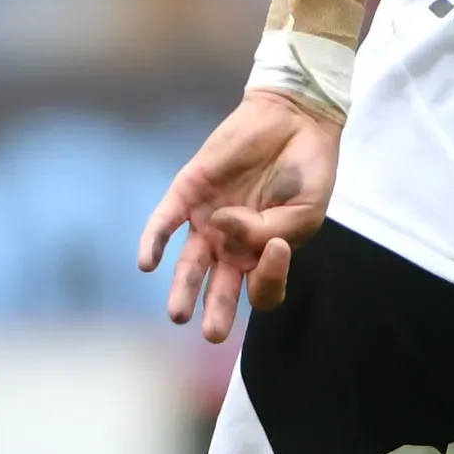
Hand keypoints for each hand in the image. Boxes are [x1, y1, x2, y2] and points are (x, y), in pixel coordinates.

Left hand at [138, 90, 342, 345]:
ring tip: (178, 313)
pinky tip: (147, 263)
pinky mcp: (189, 192)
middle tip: (211, 333)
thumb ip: (269, 231)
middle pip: (219, 288)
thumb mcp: (304, 209)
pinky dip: (154, 241)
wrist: (294, 119)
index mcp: (265, 254)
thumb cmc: (306, 170)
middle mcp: (233, 244)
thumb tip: (224, 227)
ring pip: (189, 264)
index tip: (278, 248)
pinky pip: (165, 221)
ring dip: (182, 288)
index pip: (261, 289)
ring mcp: (209, 219)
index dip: (268, 279)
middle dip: (216, 312)